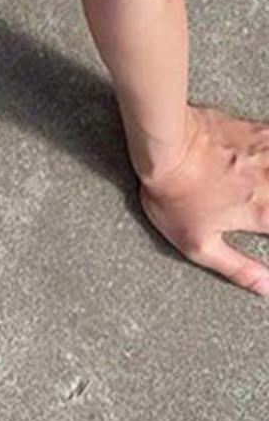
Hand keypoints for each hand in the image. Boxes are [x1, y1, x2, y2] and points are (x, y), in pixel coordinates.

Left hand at [137, 102, 268, 297]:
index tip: (268, 231)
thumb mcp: (197, 244)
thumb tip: (265, 289)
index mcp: (265, 215)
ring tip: (268, 189)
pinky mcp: (259, 131)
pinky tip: (268, 162)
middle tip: (267, 211)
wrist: (163, 144)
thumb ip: (238, 269)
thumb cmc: (174, 191)